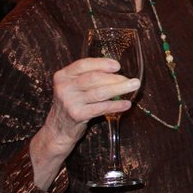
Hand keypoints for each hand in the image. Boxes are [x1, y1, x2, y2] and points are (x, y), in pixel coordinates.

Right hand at [30, 57, 140, 188]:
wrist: (58, 129)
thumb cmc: (72, 104)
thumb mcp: (73, 87)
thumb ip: (88, 77)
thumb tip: (117, 72)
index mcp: (62, 76)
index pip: (83, 64)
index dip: (102, 63)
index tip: (118, 66)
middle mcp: (64, 87)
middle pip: (94, 78)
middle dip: (115, 78)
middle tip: (132, 80)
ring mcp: (69, 101)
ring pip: (100, 92)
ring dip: (120, 89)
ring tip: (134, 86)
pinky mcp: (77, 114)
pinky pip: (101, 108)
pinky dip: (116, 105)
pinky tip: (127, 104)